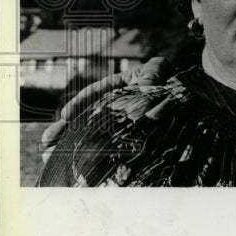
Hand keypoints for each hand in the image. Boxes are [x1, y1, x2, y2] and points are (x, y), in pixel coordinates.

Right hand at [40, 56, 173, 159]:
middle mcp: (114, 106)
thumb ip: (152, 72)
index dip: (79, 104)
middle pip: (85, 117)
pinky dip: (89, 155)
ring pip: (89, 134)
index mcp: (117, 87)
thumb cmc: (171, 79)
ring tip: (49, 155)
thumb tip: (145, 86)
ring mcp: (119, 122)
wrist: (187, 96)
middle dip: (65, 129)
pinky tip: (74, 165)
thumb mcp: (160, 69)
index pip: (94, 94)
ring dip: (69, 144)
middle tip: (47, 140)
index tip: (66, 116)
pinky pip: (105, 147)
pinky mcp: (126, 138)